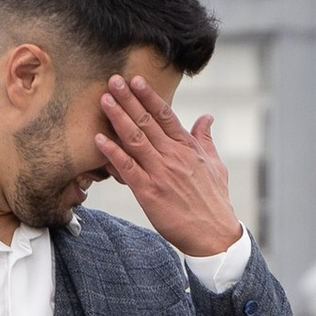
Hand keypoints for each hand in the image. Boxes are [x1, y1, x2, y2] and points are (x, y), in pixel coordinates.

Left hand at [92, 72, 242, 259]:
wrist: (214, 234)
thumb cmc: (215, 201)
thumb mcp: (215, 165)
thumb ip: (205, 139)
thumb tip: (207, 118)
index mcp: (187, 148)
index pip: (165, 115)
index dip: (149, 96)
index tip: (136, 80)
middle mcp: (173, 156)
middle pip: (147, 122)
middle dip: (129, 99)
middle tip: (113, 80)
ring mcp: (160, 173)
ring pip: (135, 139)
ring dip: (118, 118)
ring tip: (104, 100)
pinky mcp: (149, 193)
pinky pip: (127, 169)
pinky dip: (113, 153)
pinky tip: (99, 139)